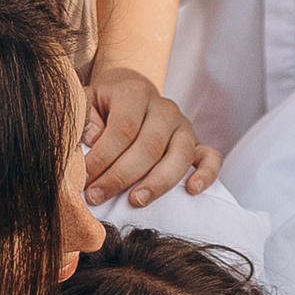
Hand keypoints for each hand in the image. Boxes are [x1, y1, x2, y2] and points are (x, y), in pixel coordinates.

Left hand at [86, 66, 219, 203]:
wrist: (129, 94)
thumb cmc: (104, 105)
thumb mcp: (86, 103)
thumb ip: (84, 119)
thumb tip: (91, 140)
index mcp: (135, 93)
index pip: (122, 130)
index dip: (102, 158)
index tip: (83, 180)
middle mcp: (164, 108)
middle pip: (148, 146)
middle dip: (120, 177)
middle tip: (97, 196)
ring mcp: (184, 126)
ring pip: (179, 155)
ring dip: (157, 182)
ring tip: (135, 201)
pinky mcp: (197, 142)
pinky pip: (211, 157)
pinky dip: (206, 175)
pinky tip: (191, 191)